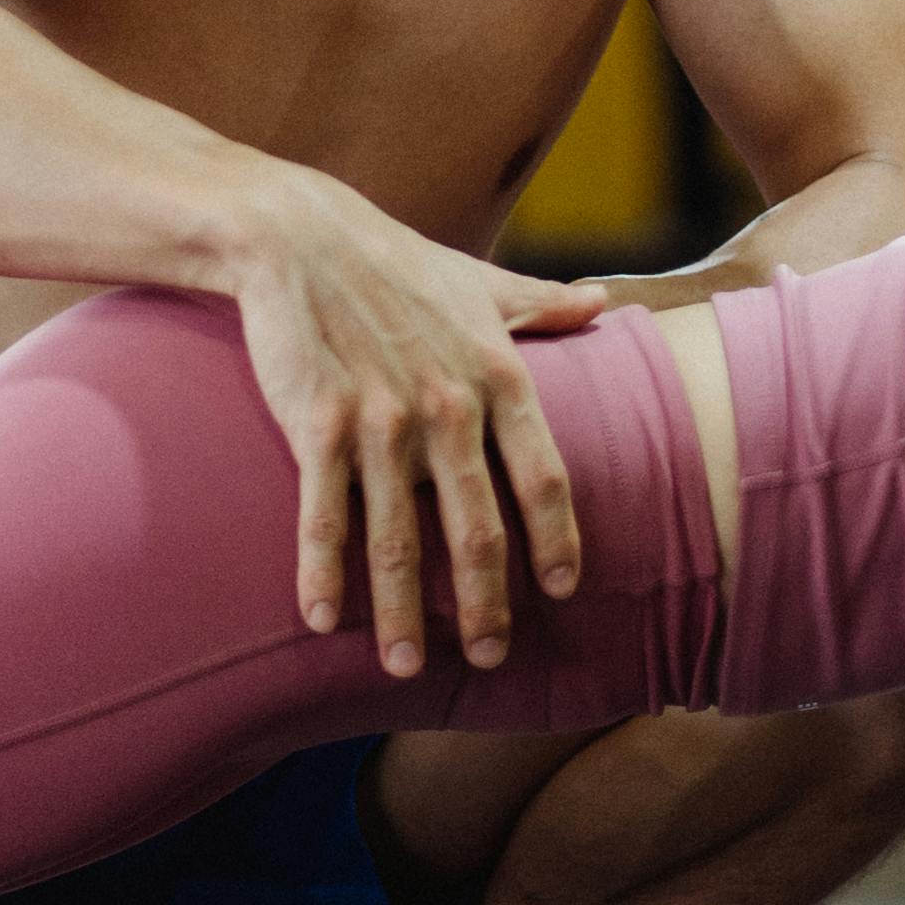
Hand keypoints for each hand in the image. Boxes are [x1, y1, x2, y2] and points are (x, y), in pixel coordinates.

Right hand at [218, 173, 607, 674]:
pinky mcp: (317, 423)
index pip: (544, 475)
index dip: (557, 538)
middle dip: (484, 604)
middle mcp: (447, 405)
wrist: (297, 234)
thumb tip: (607, 304)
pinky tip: (321, 621)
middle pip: (477, 529)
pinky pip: (324, 514)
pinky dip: (322, 572)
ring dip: (401, 612)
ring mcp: (381, 419)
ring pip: (398, 539)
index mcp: (496, 373)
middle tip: (489, 658)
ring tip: (406, 669)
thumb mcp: (478, 281)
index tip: (563, 589)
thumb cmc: (393, 263)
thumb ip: (542, 303)